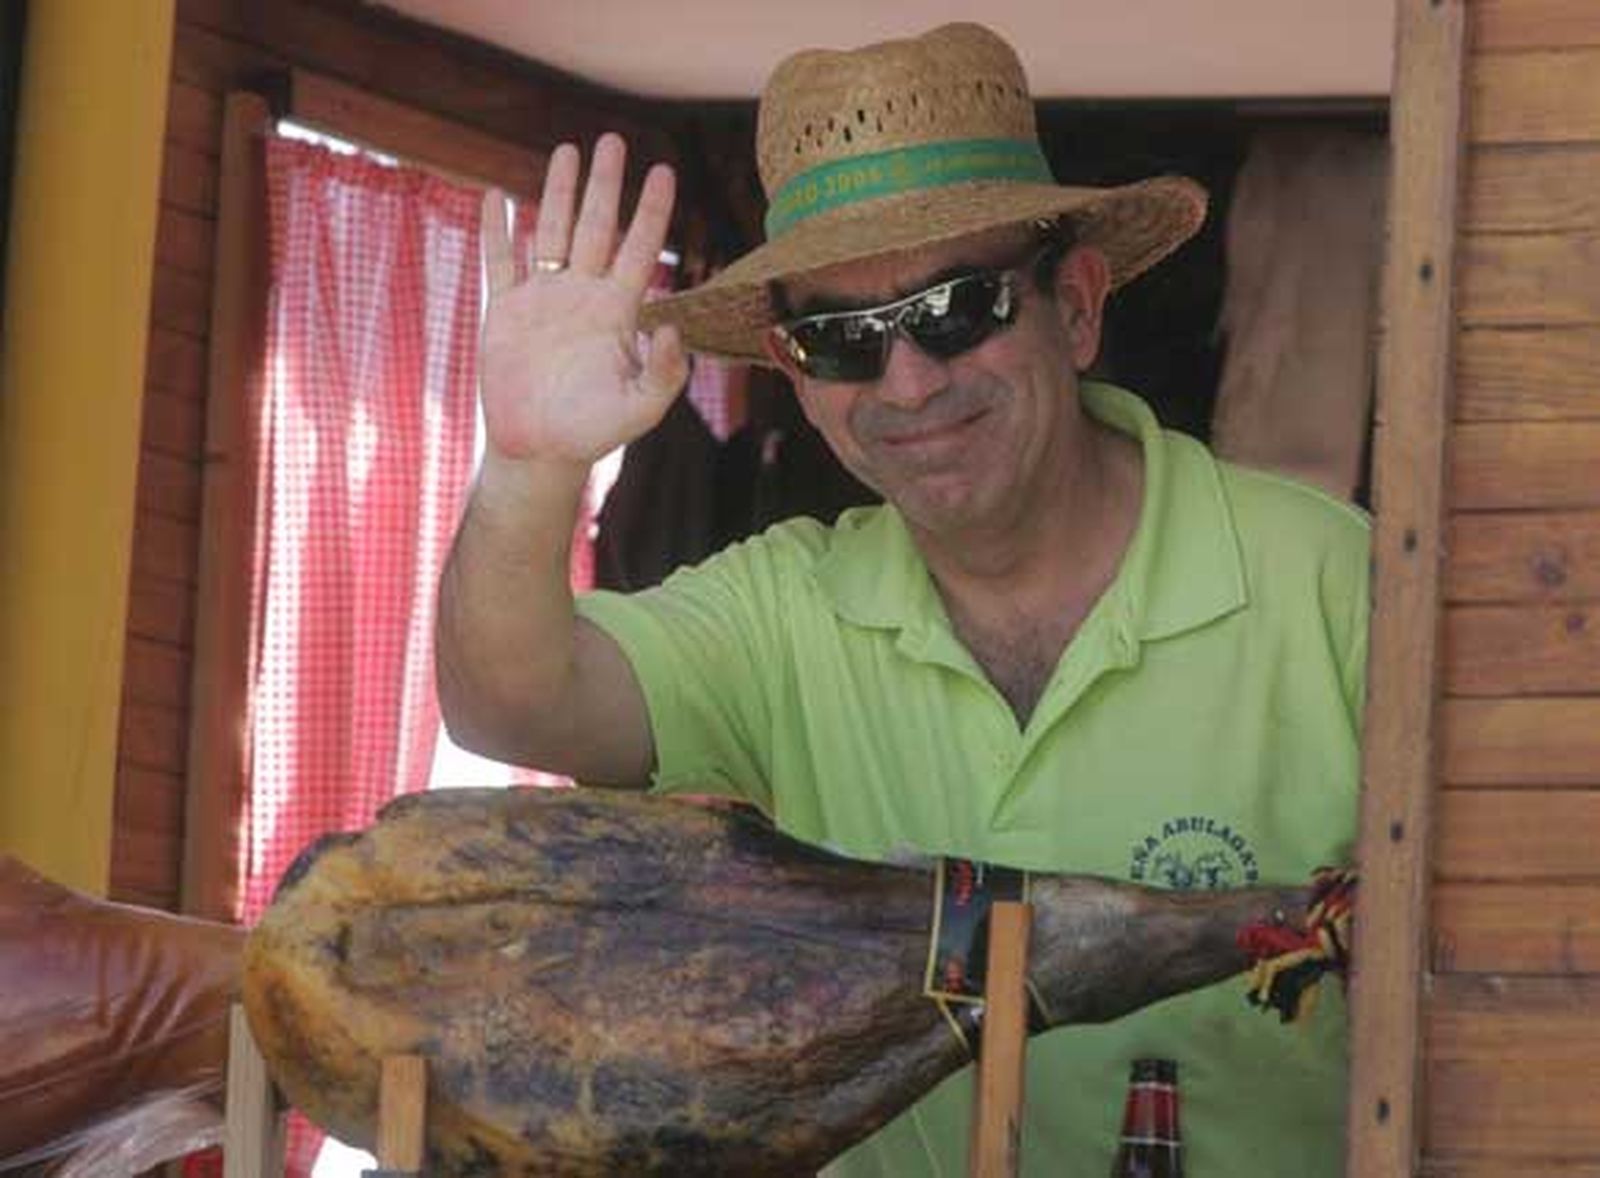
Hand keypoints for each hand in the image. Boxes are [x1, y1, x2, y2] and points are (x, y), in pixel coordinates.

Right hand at [479, 133, 688, 468]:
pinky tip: (494, 197)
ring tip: (566, 150)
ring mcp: (543, 299)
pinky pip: (499, 262)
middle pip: (597, 226)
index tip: (663, 171)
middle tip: (613, 141)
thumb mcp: (641, 409)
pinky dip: (496, 230)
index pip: (640, 248)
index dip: (651, 210)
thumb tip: (673, 329)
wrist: (539, 450)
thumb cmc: (594, 433)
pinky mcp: (504, 312)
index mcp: (617, 312)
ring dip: (558, 192)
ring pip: (552, 232)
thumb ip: (665, 373)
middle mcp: (583, 295)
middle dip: (605, 184)